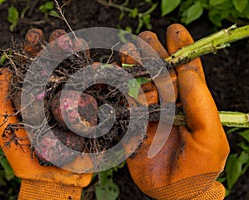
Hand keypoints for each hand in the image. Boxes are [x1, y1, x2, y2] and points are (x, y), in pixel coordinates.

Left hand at [0, 28, 91, 199]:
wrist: (51, 179)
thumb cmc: (24, 155)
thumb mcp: (6, 127)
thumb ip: (2, 99)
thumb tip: (2, 69)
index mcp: (37, 95)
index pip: (36, 67)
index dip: (35, 50)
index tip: (35, 36)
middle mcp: (57, 96)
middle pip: (60, 68)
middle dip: (60, 49)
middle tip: (60, 34)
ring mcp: (76, 104)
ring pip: (79, 76)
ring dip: (80, 58)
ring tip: (79, 43)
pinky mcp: (93, 115)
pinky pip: (98, 95)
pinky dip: (102, 80)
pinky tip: (102, 67)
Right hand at [124, 24, 229, 198]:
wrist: (173, 194)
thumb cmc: (199, 169)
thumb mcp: (211, 139)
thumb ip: (202, 106)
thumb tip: (188, 73)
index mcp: (191, 102)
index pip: (186, 70)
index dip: (181, 49)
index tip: (174, 31)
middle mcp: (169, 103)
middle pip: (160, 71)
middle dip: (153, 52)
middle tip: (144, 39)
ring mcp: (149, 111)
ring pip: (140, 81)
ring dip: (133, 65)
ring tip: (128, 50)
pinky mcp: (132, 122)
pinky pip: (123, 102)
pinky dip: (115, 86)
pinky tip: (110, 72)